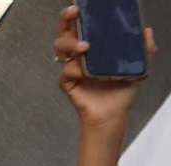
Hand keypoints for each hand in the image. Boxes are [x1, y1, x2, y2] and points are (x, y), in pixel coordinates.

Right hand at [56, 5, 156, 125]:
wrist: (113, 113)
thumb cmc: (122, 88)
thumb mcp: (139, 65)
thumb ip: (143, 49)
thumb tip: (146, 31)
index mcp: (93, 45)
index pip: (81, 24)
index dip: (77, 13)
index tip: (80, 3)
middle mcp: (79, 53)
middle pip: (64, 31)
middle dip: (65, 19)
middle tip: (74, 12)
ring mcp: (71, 66)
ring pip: (60, 48)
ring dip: (70, 44)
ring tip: (85, 47)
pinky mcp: (67, 82)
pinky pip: (66, 71)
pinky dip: (75, 70)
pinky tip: (86, 74)